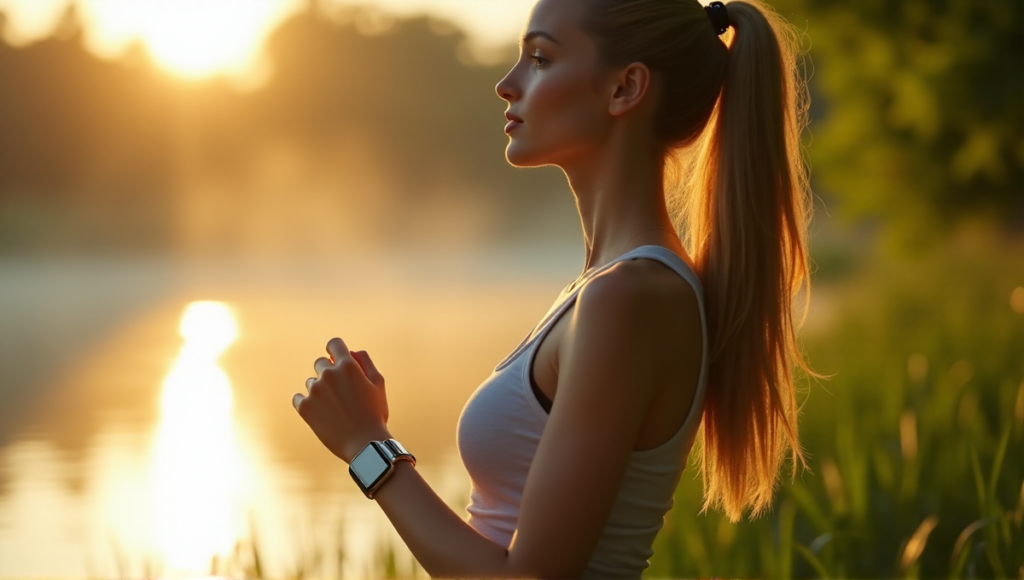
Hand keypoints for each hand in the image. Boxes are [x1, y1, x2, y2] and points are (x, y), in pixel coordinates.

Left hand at [292, 337, 390, 462]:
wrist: (364, 444)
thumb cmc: (374, 413)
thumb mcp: (378, 384)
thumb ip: (365, 362)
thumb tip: (351, 352)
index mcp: (348, 366)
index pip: (334, 344)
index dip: (336, 350)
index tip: (336, 359)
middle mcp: (329, 374)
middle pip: (321, 363)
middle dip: (329, 373)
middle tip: (340, 393)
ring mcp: (314, 390)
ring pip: (311, 382)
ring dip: (320, 390)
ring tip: (335, 409)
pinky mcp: (304, 407)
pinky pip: (298, 398)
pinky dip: (307, 404)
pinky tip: (321, 414)